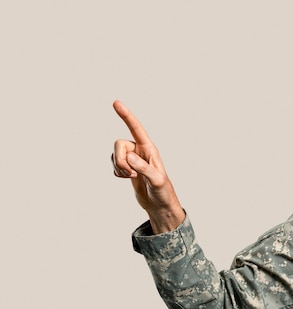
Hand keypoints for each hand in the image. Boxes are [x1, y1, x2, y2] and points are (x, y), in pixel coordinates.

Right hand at [112, 100, 184, 233]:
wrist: (159, 205)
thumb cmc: (163, 192)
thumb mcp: (156, 181)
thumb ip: (144, 168)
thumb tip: (130, 158)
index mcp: (150, 149)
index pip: (136, 129)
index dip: (126, 116)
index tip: (116, 103)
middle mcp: (140, 150)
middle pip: (119, 144)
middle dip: (120, 160)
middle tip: (130, 175)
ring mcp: (132, 159)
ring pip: (115, 154)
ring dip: (119, 167)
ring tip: (132, 178)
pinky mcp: (127, 167)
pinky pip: (113, 163)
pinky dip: (117, 172)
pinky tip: (127, 179)